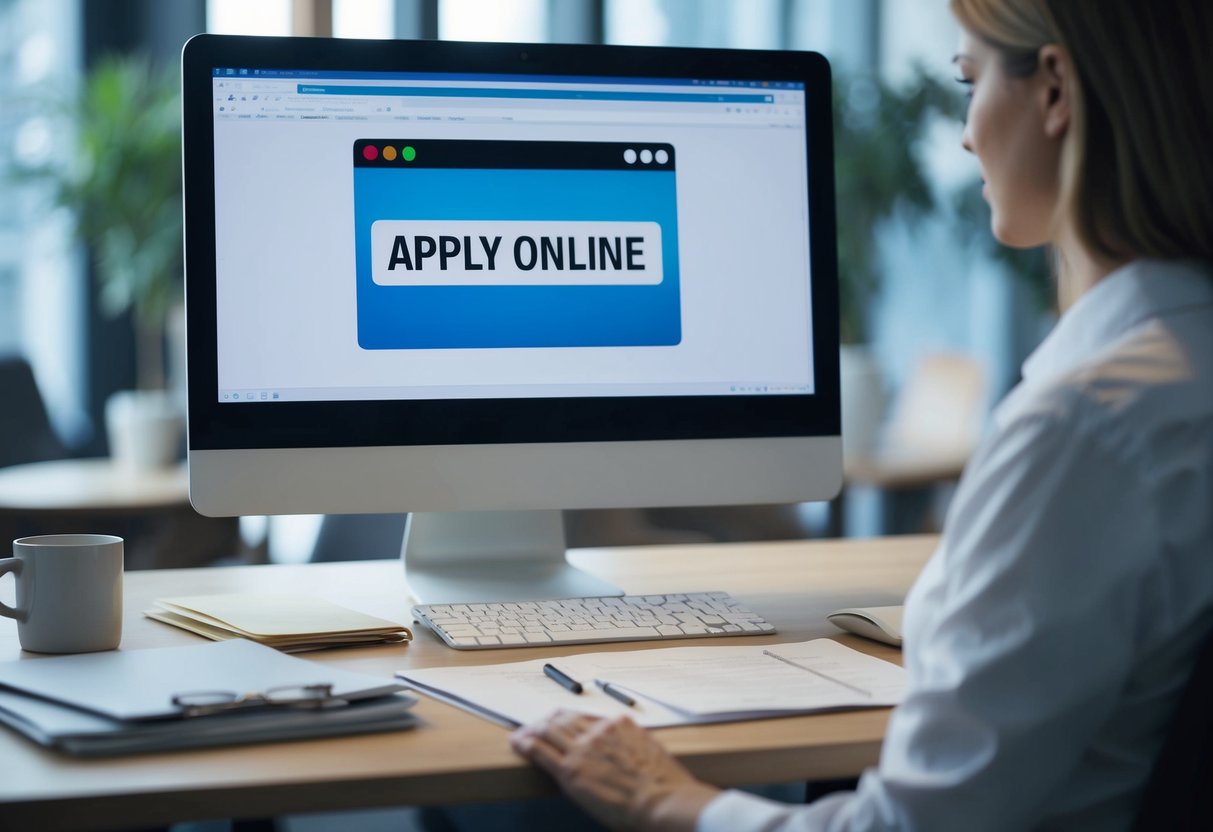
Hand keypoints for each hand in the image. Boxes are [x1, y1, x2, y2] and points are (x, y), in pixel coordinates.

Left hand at [510, 710, 719, 831]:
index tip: (563, 721)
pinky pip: (540, 751)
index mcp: (618, 725)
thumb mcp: (651, 752)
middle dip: (548, 721)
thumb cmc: (664, 786)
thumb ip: (633, 744)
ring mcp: (582, 748)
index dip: (570, 719)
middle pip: (565, 719)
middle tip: (538, 724)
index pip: (586, 716)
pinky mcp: (570, 770)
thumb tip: (628, 750)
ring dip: (532, 729)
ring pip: (549, 731)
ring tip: (521, 732)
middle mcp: (598, 731)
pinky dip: (525, 744)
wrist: (661, 802)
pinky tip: (516, 742)